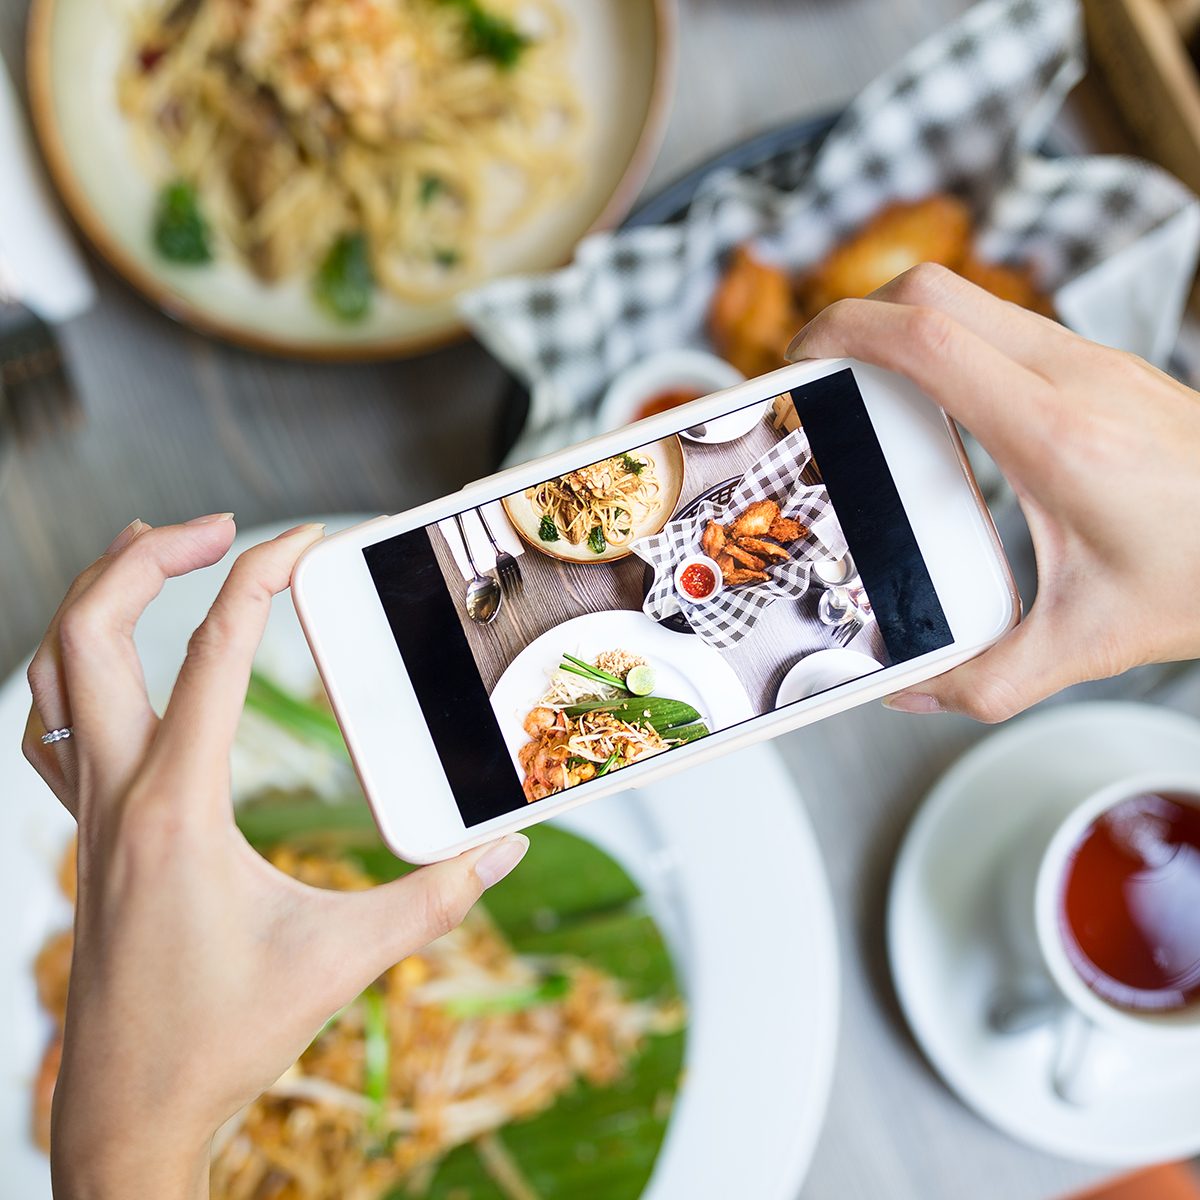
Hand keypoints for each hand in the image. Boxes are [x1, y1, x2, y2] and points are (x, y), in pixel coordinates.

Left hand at [22, 515, 527, 1198]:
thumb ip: (438, 899)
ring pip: (51, 675)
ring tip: (153, 553)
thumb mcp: (345, 960)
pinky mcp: (87, 838)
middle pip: (87, 635)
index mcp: (176, 808)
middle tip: (223, 527)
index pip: (208, 653)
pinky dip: (75, 672)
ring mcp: (88, 816)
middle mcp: (116, 796)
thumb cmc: (224, 1037)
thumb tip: (508, 848)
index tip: (305, 538)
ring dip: (96, 601)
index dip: (260, 578)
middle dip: (147, 558)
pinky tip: (119, 670)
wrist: (128, 1110)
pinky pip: (51, 730)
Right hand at [787, 263, 1199, 721]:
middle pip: (934, 294)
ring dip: (902, 332)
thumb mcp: (1088, 643)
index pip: (927, 338)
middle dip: (857, 320)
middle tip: (820, 374)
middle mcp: (1072, 378)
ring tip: (865, 393)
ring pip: (968, 301)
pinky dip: (946, 351)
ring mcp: (1089, 362)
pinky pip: (1000, 330)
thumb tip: (908, 692)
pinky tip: (938, 414)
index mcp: (1055, 436)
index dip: (843, 332)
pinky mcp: (1098, 368)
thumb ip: (985, 679)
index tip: (798, 360)